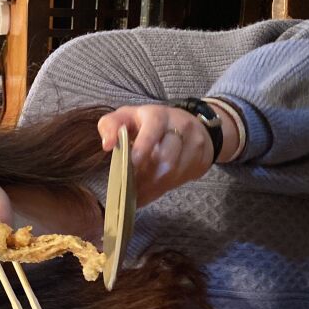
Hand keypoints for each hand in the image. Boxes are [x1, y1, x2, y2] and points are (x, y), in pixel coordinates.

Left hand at [98, 104, 214, 205]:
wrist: (189, 124)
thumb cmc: (148, 124)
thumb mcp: (127, 117)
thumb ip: (111, 126)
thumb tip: (107, 144)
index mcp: (158, 115)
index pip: (153, 130)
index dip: (142, 149)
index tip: (130, 164)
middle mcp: (180, 126)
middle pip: (165, 157)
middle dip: (145, 176)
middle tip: (128, 188)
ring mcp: (194, 143)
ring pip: (174, 172)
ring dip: (152, 186)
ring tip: (136, 194)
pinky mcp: (201, 159)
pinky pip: (181, 179)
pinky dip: (161, 190)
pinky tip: (149, 191)